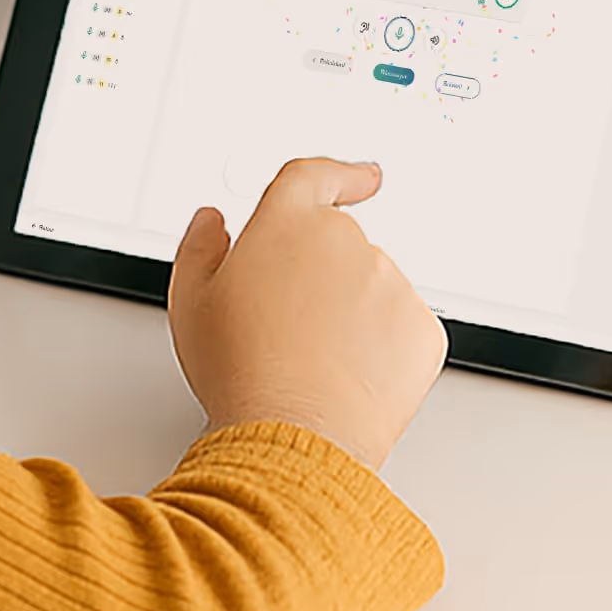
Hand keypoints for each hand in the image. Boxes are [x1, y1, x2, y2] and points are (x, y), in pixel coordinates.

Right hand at [167, 157, 445, 469]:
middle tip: (293, 330)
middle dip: (322, 279)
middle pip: (339, 244)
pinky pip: (403, 329)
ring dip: (353, 315)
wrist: (292, 436)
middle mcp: (346, 241)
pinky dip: (383, 350)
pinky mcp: (421, 327)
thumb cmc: (240, 372)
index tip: (362, 177)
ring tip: (316, 364)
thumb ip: (200, 246)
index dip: (340, 174)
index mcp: (288, 223)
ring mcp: (390, 282)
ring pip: (374, 289)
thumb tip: (214, 222)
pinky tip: (349, 377)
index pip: (314, 176)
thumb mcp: (190, 302)